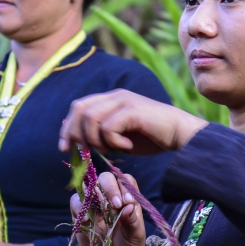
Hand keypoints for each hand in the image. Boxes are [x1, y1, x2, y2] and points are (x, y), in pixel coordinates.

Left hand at [59, 89, 208, 154]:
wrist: (180, 134)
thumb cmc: (151, 138)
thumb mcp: (120, 137)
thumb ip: (101, 135)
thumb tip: (78, 144)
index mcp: (111, 99)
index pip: (78, 106)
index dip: (67, 127)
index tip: (64, 147)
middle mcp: (115, 95)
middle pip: (79, 109)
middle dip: (75, 133)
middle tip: (85, 150)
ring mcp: (124, 100)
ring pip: (91, 118)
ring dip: (97, 139)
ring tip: (112, 149)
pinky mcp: (132, 110)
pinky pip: (108, 126)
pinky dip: (113, 141)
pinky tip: (126, 146)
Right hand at [71, 172, 145, 245]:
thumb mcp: (135, 237)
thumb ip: (132, 221)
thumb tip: (128, 205)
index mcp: (127, 199)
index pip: (125, 181)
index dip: (124, 187)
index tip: (125, 202)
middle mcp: (110, 198)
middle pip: (106, 178)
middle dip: (109, 188)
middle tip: (114, 205)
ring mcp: (94, 204)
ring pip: (88, 186)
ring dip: (93, 194)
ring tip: (100, 211)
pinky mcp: (80, 214)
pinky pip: (75, 202)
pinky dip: (79, 207)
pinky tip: (86, 219)